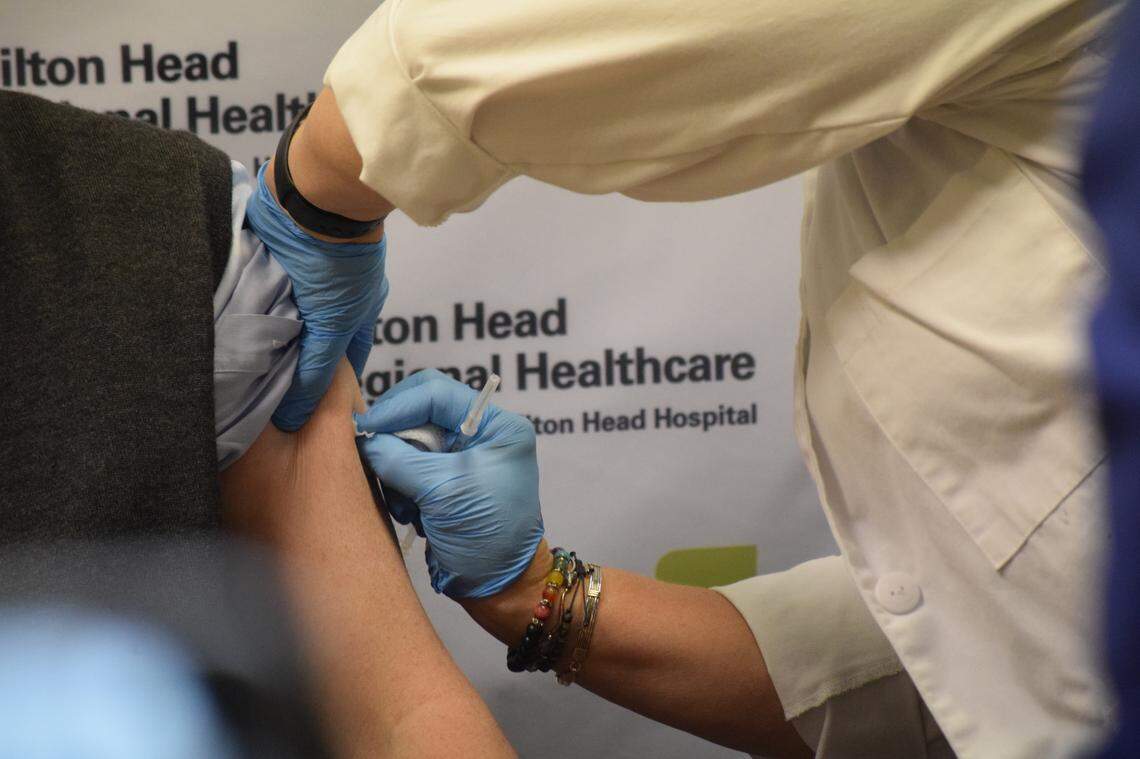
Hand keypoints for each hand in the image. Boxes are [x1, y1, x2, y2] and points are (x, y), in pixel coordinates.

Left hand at [244, 162, 387, 431]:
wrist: (314, 197)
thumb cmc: (340, 262)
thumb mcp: (335, 324)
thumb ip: (316, 371)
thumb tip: (293, 421)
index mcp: (355, 312)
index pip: (342, 363)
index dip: (327, 390)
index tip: (302, 417)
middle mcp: (326, 297)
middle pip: (305, 342)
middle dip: (286, 366)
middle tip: (258, 404)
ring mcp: (296, 278)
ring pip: (275, 319)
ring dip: (257, 337)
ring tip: (231, 375)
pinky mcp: (266, 260)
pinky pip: (250, 294)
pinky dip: (239, 310)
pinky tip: (220, 334)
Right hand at [355, 370, 544, 597]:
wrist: (498, 588)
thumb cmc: (488, 538)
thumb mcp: (444, 492)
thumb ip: (401, 459)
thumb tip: (363, 439)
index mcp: (497, 426)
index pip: (437, 393)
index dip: (397, 406)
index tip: (366, 427)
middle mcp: (480, 434)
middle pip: (419, 411)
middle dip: (395, 437)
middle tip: (374, 458)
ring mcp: (460, 457)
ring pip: (407, 440)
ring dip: (396, 468)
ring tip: (406, 503)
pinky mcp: (442, 480)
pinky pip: (406, 466)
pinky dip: (399, 486)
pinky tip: (411, 513)